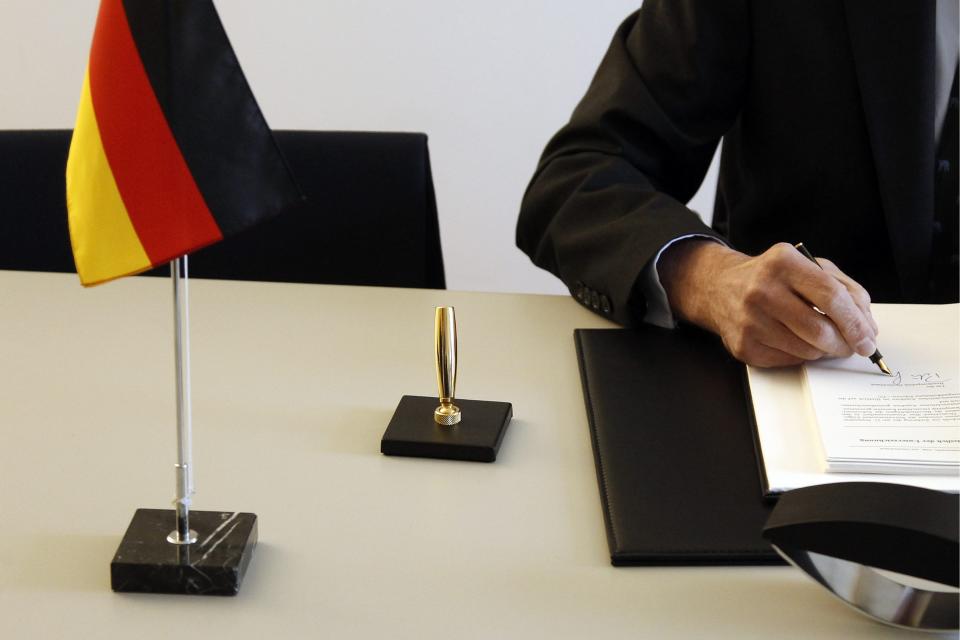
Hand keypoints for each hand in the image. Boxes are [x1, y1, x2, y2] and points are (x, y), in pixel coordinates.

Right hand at [659, 240, 878, 366]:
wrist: (720, 287)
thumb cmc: (772, 277)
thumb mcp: (809, 267)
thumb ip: (845, 288)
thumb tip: (866, 325)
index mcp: (783, 263)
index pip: (831, 296)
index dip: (856, 322)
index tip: (869, 338)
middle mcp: (761, 290)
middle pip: (819, 329)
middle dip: (845, 344)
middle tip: (854, 347)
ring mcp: (749, 320)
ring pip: (806, 349)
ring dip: (824, 351)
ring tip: (825, 341)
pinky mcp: (743, 345)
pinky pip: (788, 360)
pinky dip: (801, 355)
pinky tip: (797, 341)